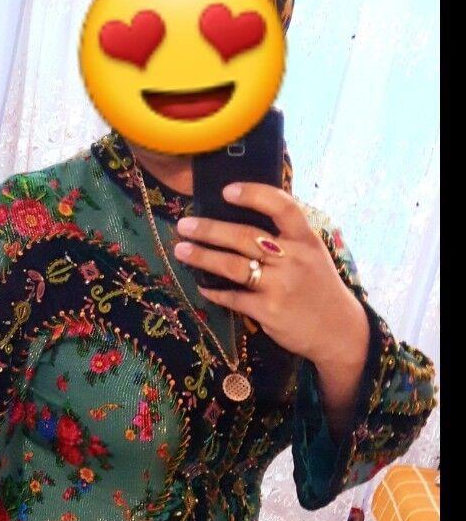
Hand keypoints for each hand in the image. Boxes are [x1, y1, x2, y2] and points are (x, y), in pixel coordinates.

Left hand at [173, 182, 369, 372]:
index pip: (282, 207)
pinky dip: (215, 292)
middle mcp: (293, 259)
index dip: (254, 195)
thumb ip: (287, 238)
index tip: (227, 191)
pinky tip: (202, 286)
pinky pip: (234, 298)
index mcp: (306, 239)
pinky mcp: (269, 311)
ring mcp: (280, 286)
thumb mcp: (312, 254)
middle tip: (185, 225)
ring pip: (234, 266)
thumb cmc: (319, 287)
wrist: (338, 329)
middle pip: (246, 237)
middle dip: (210, 230)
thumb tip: (243, 218)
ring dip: (203, 257)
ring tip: (181, 250)